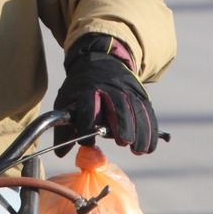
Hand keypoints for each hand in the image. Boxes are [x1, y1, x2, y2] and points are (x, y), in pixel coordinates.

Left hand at [52, 37, 157, 154]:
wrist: (101, 60)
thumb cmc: (81, 88)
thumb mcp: (66, 99)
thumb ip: (63, 128)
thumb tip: (61, 153)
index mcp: (87, 89)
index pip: (88, 106)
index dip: (88, 125)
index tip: (89, 142)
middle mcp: (109, 88)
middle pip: (118, 105)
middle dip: (122, 124)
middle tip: (123, 143)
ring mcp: (127, 90)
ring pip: (137, 109)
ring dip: (140, 131)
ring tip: (139, 150)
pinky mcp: (140, 94)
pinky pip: (148, 112)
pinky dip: (151, 130)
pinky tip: (150, 146)